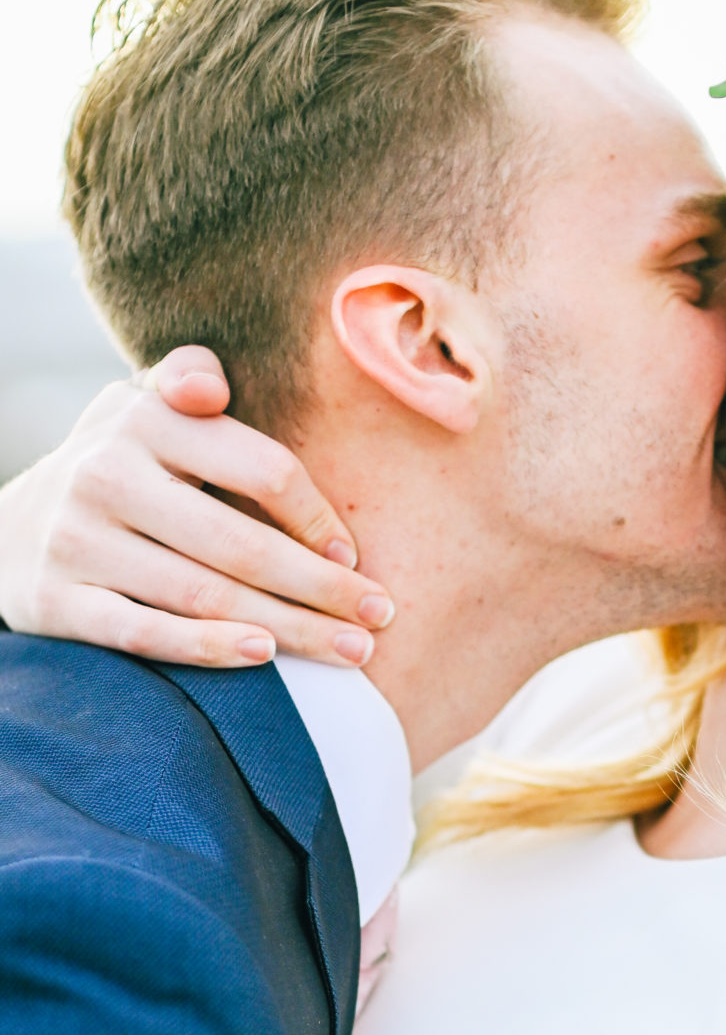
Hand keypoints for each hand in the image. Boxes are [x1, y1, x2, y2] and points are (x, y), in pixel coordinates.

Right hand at [0, 347, 394, 667]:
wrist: (14, 530)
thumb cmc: (124, 468)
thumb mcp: (146, 407)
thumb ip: (188, 378)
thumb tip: (207, 388)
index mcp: (145, 419)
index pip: (260, 467)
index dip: (317, 517)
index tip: (355, 557)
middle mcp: (106, 476)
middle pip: (240, 544)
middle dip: (321, 588)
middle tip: (380, 616)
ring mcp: (78, 541)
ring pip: (203, 595)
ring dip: (289, 628)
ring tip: (349, 649)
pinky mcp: (57, 601)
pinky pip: (147, 634)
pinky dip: (209, 648)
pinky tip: (265, 656)